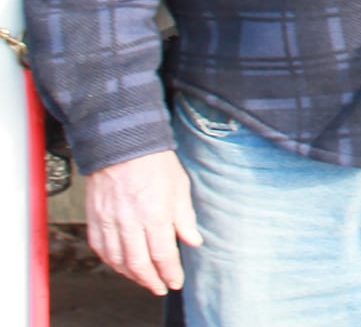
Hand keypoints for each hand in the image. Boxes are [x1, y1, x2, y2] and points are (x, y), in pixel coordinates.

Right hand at [84, 150, 202, 295]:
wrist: (122, 144)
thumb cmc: (155, 162)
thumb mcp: (180, 186)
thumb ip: (185, 218)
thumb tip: (194, 242)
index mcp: (154, 213)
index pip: (163, 254)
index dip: (170, 272)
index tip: (176, 282)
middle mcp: (129, 222)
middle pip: (138, 263)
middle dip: (151, 281)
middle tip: (161, 288)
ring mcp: (109, 221)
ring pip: (117, 260)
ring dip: (131, 276)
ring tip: (145, 280)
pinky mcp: (94, 218)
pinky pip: (100, 248)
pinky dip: (111, 262)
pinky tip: (121, 265)